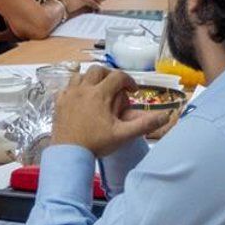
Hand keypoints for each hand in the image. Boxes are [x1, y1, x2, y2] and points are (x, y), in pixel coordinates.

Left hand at [51, 66, 172, 157]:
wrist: (68, 154)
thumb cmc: (96, 144)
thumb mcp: (123, 135)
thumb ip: (144, 124)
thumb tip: (166, 116)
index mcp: (100, 94)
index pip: (118, 76)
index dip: (128, 81)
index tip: (133, 91)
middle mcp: (83, 89)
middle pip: (98, 70)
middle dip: (109, 75)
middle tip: (116, 88)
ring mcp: (69, 94)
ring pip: (80, 75)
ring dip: (91, 79)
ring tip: (98, 90)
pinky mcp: (58, 102)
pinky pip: (67, 86)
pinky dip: (76, 87)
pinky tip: (80, 98)